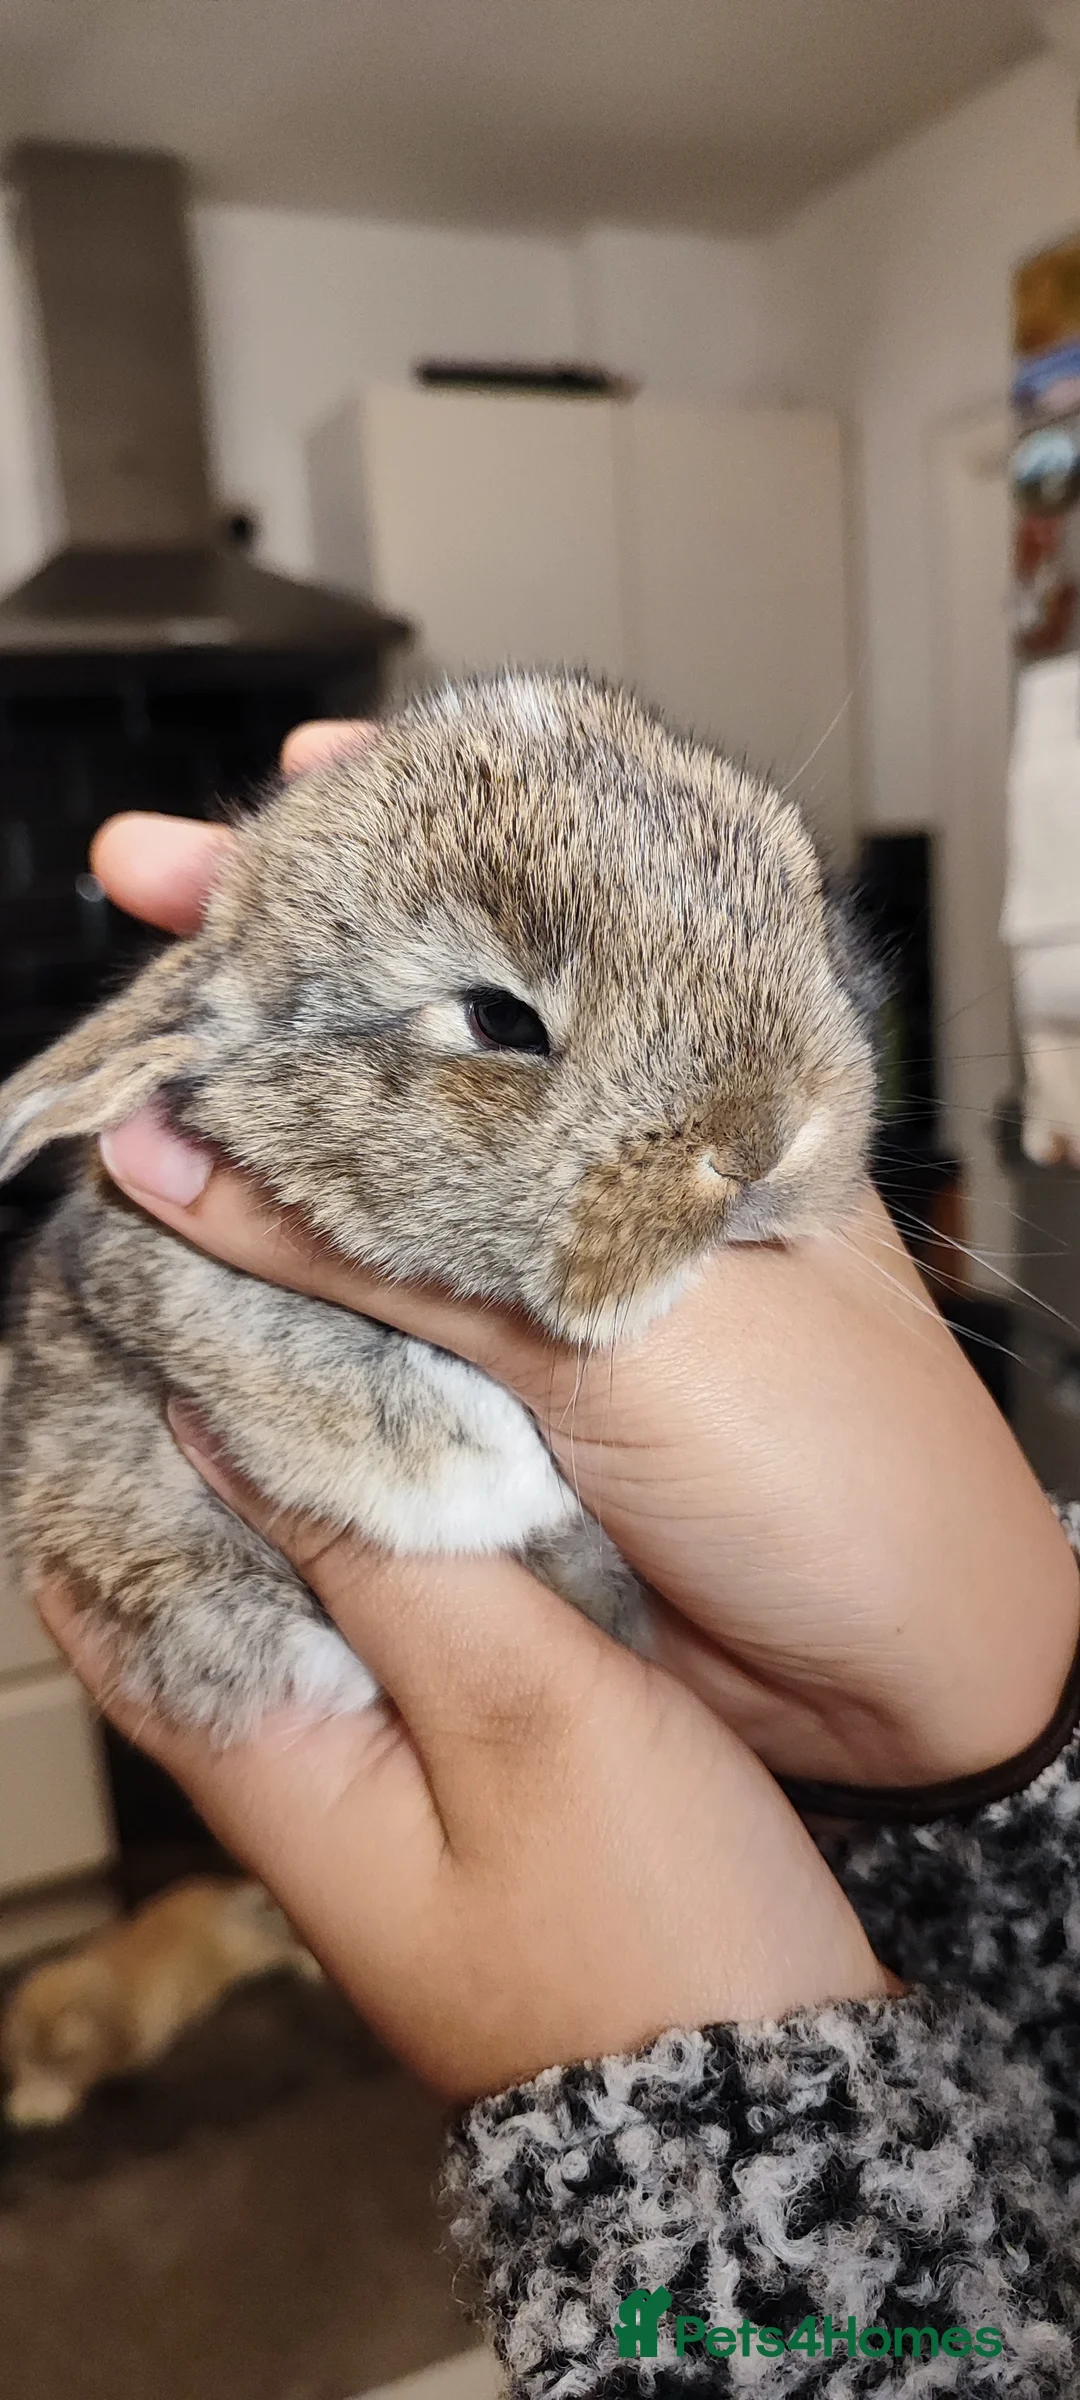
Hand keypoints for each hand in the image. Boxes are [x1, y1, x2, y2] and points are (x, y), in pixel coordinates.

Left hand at [37, 1416, 888, 2098]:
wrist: (773, 2097)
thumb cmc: (652, 1925)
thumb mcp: (519, 1711)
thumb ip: (380, 1562)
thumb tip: (224, 1429)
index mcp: (274, 1777)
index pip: (114, 1598)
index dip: (107, 1468)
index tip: (135, 1345)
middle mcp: (308, 1789)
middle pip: (208, 1594)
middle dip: (209, 1461)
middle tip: (247, 1320)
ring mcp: (393, 1797)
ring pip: (312, 1610)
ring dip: (312, 1499)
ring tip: (334, 1361)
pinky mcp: (479, 1790)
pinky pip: (403, 1645)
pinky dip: (399, 1554)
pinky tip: (441, 1480)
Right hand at [91, 732, 1079, 1791]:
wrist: (900, 1692)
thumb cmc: (849, 1474)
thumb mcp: (629, 1331)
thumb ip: (398, 1237)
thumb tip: (181, 1149)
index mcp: (705, 1076)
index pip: (535, 913)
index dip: (403, 844)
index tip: (265, 800)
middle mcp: (622, 1143)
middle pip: (429, 1020)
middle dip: (287, 959)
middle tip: (142, 882)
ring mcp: (556, 1257)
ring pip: (381, 1155)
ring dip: (259, 1112)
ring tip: (138, 1045)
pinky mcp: (509, 1374)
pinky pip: (370, 1294)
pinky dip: (276, 1257)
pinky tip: (194, 1209)